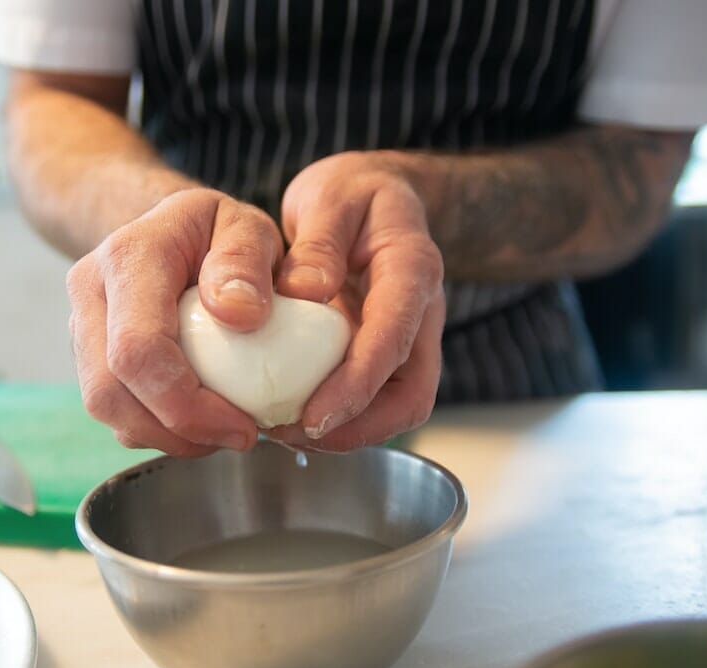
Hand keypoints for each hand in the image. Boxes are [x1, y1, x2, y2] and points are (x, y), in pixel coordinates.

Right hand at [67, 188, 284, 455]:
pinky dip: (157, 430)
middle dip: (176, 432)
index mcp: (129, 257)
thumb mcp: (248, 227)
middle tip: (239, 436)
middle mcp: (91, 291)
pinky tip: (200, 418)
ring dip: (167, 437)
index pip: (137, 348)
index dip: (186, 404)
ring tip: (222, 429)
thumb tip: (239, 314)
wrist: (174, 228)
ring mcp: (83, 326)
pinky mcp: (90, 355)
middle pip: (110, 392)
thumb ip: (247, 260)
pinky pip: (114, 411)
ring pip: (107, 409)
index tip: (243, 425)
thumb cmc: (215, 231)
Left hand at [269, 151, 445, 451]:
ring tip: (286, 432)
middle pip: (410, 395)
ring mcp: (407, 339)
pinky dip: (338, 418)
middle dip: (358, 427)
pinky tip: (290, 416)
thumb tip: (305, 293)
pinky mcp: (386, 355)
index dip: (358, 383)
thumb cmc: (354, 194)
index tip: (315, 416)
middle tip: (294, 435)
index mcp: (413, 269)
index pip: (395, 337)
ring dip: (347, 432)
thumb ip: (320, 242)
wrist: (377, 196)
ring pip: (396, 408)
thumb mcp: (332, 197)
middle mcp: (420, 313)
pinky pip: (373, 401)